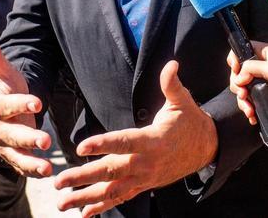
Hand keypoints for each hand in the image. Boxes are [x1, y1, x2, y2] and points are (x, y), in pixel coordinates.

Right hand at [0, 35, 53, 177]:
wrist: (3, 107)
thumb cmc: (6, 88)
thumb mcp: (3, 72)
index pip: (8, 106)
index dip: (21, 104)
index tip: (37, 103)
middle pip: (12, 135)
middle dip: (29, 138)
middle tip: (46, 141)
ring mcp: (5, 144)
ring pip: (16, 155)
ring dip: (31, 162)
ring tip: (48, 169)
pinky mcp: (13, 155)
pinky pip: (22, 165)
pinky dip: (32, 171)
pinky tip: (48, 174)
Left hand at [54, 61, 216, 217]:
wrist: (207, 148)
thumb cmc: (190, 122)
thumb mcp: (183, 101)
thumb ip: (171, 84)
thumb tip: (171, 64)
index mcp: (152, 140)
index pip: (123, 142)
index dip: (102, 144)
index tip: (81, 147)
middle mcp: (146, 163)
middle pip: (111, 171)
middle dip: (83, 177)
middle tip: (60, 181)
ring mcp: (144, 178)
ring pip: (112, 191)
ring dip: (86, 198)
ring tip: (63, 202)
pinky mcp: (144, 185)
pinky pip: (121, 198)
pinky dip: (102, 207)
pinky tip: (83, 213)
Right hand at [228, 42, 267, 123]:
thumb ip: (251, 68)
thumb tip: (238, 77)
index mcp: (264, 54)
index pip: (242, 50)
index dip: (235, 59)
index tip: (235, 70)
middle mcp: (261, 66)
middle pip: (238, 73)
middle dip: (237, 86)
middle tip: (243, 94)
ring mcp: (262, 81)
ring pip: (242, 89)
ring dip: (242, 101)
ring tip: (249, 109)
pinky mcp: (264, 95)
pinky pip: (250, 100)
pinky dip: (248, 108)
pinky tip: (252, 115)